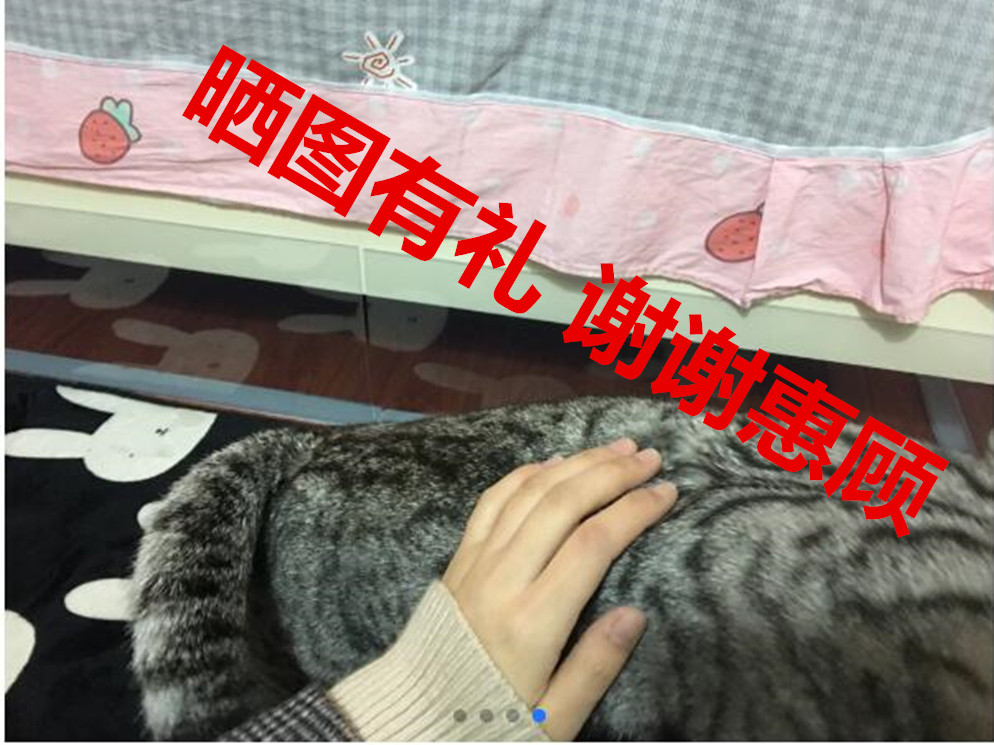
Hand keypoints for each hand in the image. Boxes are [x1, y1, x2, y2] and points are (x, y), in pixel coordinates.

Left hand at [442, 438, 677, 739]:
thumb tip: (636, 614)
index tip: (667, 492)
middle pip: (563, 503)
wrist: (418, 713)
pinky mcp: (460, 557)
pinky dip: (526, 474)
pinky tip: (554, 462)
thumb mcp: (555, 716)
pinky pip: (492, 500)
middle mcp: (503, 578)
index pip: (593, 543)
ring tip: (615, 449)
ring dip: (575, 463)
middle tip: (649, 457)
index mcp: (533, 620)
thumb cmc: (494, 720)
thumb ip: (595, 666)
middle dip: (611, 472)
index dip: (634, 510)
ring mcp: (477, 561)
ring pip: (529, 492)